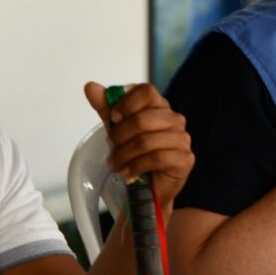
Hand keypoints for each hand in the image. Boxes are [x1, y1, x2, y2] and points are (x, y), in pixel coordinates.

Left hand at [84, 82, 193, 210]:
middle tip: (110, 147)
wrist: (147, 188)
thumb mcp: (117, 128)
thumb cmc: (135, 154)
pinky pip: (156, 158)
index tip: (114, 117)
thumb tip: (90, 86)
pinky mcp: (184, 160)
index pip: (147, 91)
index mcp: (160, 107)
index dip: (127, 102)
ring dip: (124, 155)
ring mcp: (182, 140)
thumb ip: (106, 107)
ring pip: (147, 141)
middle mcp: (175, 120)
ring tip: (115, 164)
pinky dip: (135, 166)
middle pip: (143, 118)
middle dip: (120, 135)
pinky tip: (126, 172)